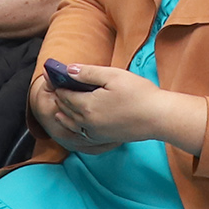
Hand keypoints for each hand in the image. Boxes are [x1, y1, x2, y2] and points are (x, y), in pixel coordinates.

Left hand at [36, 60, 203, 155]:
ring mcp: (95, 132)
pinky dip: (73, 126)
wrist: (158, 118)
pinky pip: (81, 133)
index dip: (57, 84)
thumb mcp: (113, 76)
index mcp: (87, 105)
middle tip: (53, 87)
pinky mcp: (103, 138)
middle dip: (58, 97)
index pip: (65, 94)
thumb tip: (68, 70)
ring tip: (58, 106)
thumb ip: (88, 73)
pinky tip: (74, 122)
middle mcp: (87, 122)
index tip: (50, 76)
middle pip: (66, 108)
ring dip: (63, 113)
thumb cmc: (139, 93)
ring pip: (71, 123)